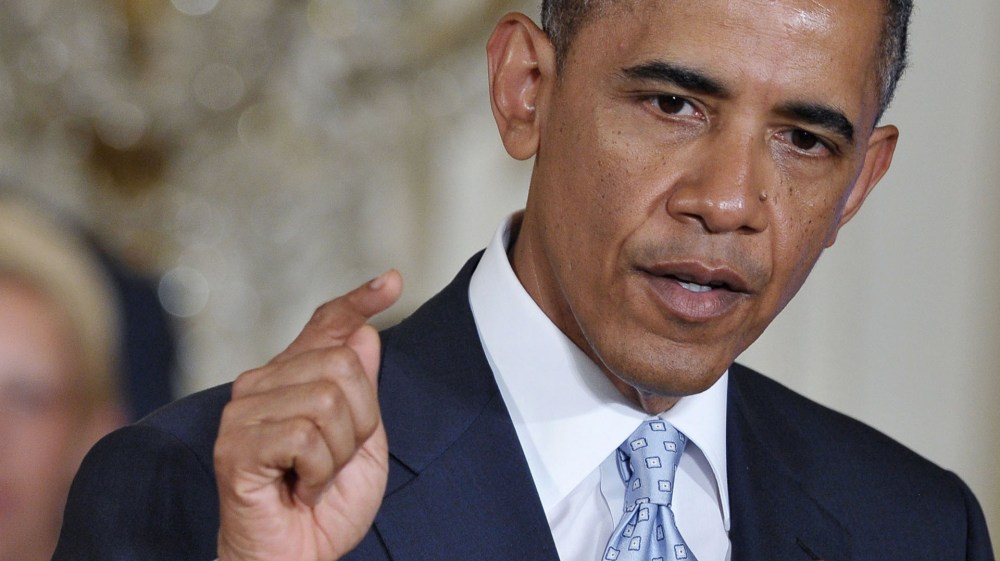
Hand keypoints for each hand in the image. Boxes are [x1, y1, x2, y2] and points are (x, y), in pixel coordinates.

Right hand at [214, 270, 402, 560]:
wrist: (298, 558)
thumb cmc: (326, 506)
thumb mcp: (362, 441)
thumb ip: (362, 388)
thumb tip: (364, 331)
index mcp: (292, 379)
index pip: (326, 325)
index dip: (359, 300)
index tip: (393, 282)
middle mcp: (261, 384)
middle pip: (343, 363)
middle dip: (360, 421)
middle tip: (335, 460)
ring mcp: (243, 413)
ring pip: (327, 399)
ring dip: (338, 453)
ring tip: (314, 477)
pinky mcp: (235, 446)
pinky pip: (304, 436)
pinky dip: (317, 471)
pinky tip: (298, 488)